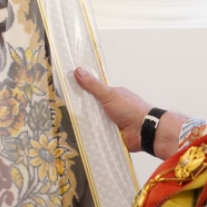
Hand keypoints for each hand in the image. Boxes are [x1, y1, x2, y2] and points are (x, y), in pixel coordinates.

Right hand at [74, 68, 188, 157]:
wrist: (144, 131)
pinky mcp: (109, 135)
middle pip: (91, 108)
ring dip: (86, 123)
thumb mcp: (109, 94)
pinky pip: (96, 134)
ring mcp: (110, 122)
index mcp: (112, 96)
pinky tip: (77, 136)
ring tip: (67, 124)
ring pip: (92, 122)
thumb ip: (93, 85)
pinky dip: (91, 135)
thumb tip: (78, 70)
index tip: (66, 91)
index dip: (81, 91)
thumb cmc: (131, 109)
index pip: (93, 92)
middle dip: (81, 110)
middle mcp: (110, 108)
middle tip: (62, 110)